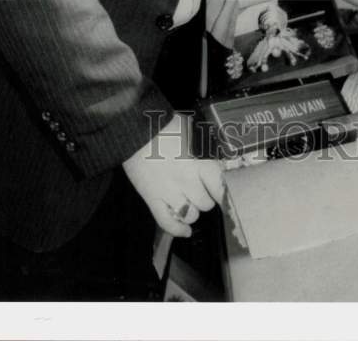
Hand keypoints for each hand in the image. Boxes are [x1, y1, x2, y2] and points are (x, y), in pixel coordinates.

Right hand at [122, 113, 224, 237]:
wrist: (134, 129)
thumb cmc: (164, 126)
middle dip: (206, 198)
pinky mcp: (152, 198)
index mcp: (199, 162)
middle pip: (206, 203)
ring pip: (190, 215)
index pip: (219, 187)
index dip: (222, 193)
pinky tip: (185, 231)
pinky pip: (167, 222)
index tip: (223, 193)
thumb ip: (204, 148)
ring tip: (190, 201)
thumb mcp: (192, 131)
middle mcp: (187, 180)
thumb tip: (215, 159)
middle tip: (201, 191)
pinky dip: (178, 229)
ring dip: (192, 210)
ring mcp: (169, 192)